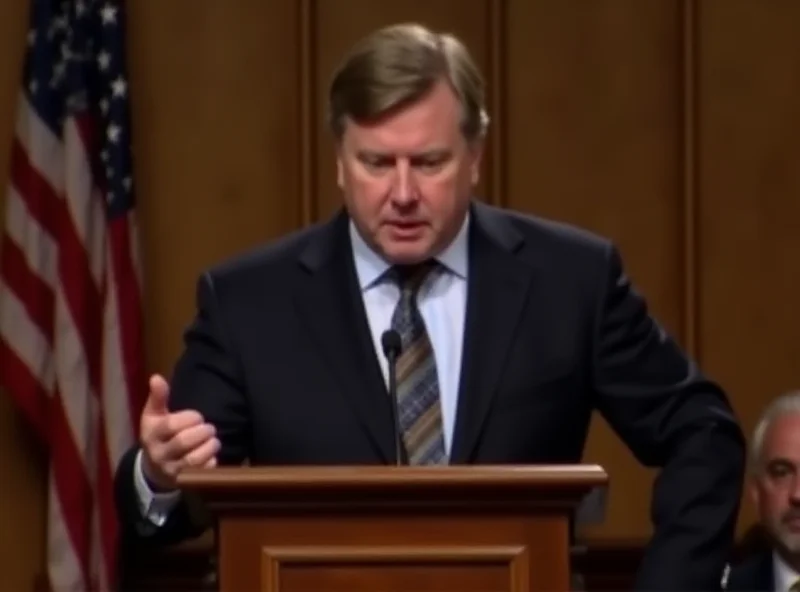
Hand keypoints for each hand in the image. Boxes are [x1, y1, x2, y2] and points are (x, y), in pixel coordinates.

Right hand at [139, 374, 219, 490]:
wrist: (154, 469)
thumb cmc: (158, 436)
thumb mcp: (154, 416)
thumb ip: (158, 397)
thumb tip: (156, 377)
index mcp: (151, 435)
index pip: (170, 426)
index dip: (188, 418)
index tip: (197, 417)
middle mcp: (159, 454)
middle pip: (183, 442)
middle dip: (202, 432)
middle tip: (209, 428)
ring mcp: (171, 470)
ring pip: (193, 460)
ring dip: (209, 447)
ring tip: (213, 440)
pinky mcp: (184, 481)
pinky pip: (202, 473)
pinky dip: (211, 463)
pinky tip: (212, 454)